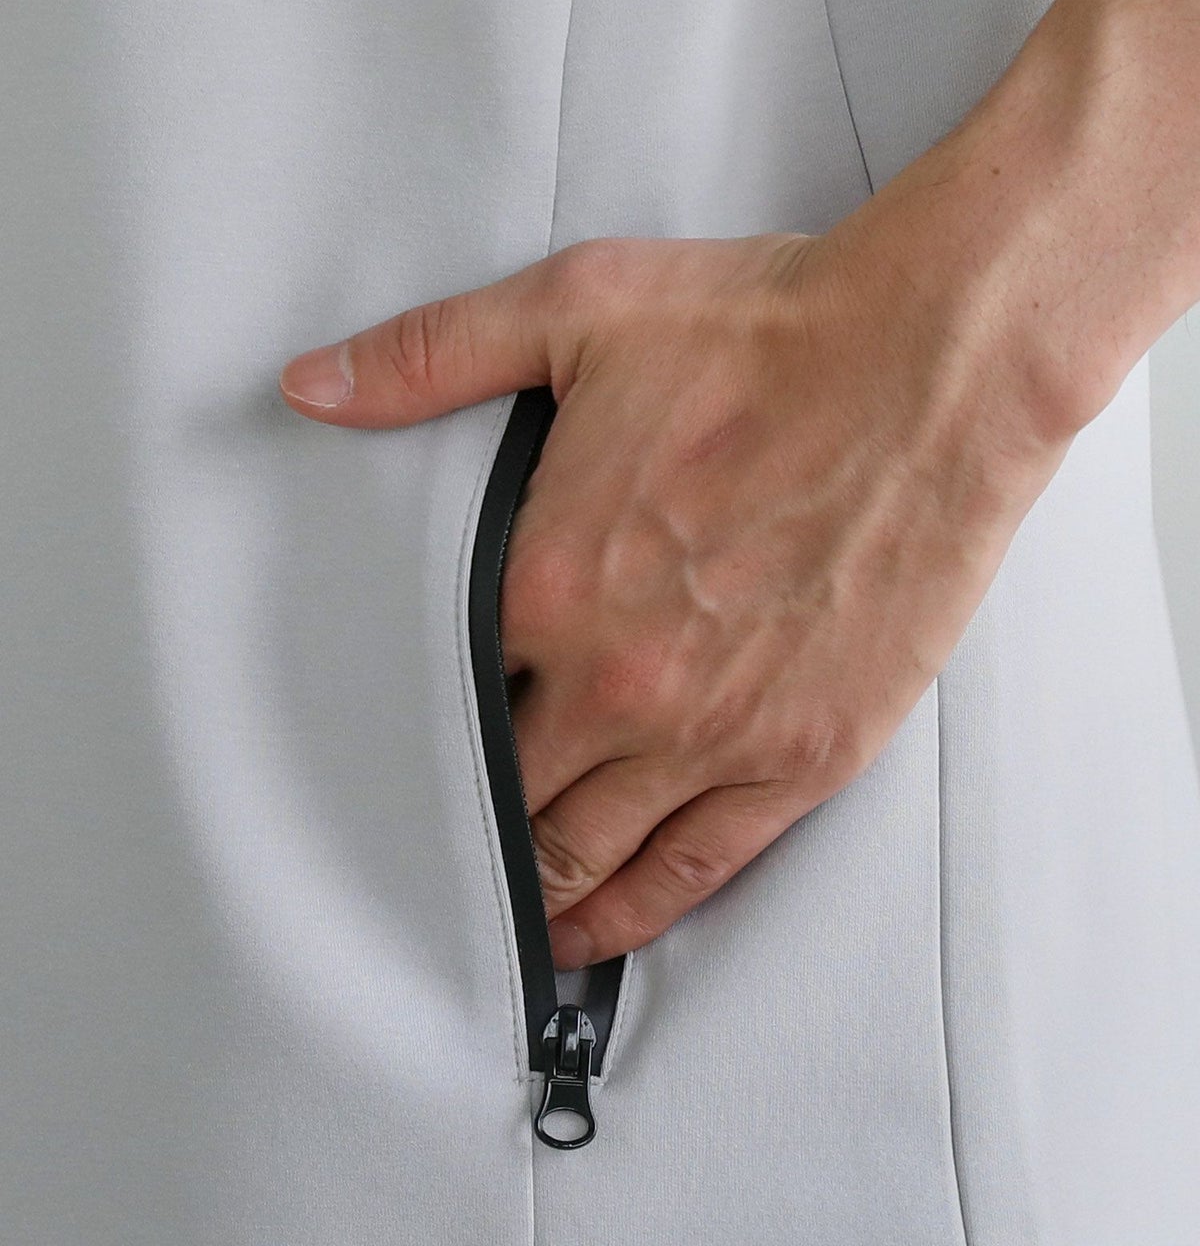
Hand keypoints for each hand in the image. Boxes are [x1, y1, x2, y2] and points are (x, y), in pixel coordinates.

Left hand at [278, 227, 1068, 968]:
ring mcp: (712, 733)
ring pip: (587, 856)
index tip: (392, 752)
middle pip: (504, 794)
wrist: (932, 366)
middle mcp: (617, 681)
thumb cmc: (767, 335)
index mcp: (545, 583)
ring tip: (502, 922)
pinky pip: (696, 870)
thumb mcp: (575, 311)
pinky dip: (635, 915)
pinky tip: (598, 935)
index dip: (412, 729)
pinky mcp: (802, 757)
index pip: (440, 696)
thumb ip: (431, 358)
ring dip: (534, 898)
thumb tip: (311, 386)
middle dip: (467, 821)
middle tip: (435, 846)